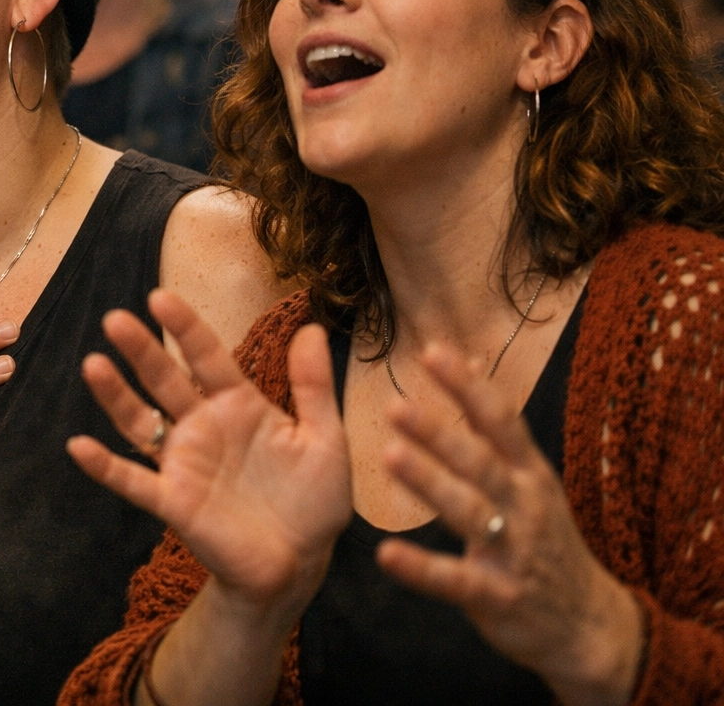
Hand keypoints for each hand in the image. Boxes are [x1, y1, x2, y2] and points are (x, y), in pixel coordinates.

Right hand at [67, 289, 351, 613]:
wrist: (301, 563)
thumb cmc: (314, 502)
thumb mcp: (324, 439)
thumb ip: (313, 386)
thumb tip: (311, 327)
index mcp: (238, 405)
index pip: (206, 356)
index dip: (184, 328)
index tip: (160, 298)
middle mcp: (203, 426)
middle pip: (165, 380)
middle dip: (141, 350)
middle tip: (116, 320)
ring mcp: (184, 463)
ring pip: (141, 422)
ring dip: (115, 395)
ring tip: (93, 365)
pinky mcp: (174, 501)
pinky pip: (133, 481)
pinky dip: (105, 466)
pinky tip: (79, 446)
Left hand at [375, 344, 643, 705]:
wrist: (588, 623)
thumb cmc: (545, 539)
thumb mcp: (532, 480)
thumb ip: (495, 429)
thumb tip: (469, 364)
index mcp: (530, 474)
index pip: (500, 420)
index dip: (468, 386)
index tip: (432, 352)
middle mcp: (525, 506)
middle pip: (480, 462)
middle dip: (440, 433)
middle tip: (395, 406)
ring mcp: (514, 552)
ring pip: (470, 512)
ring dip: (430, 483)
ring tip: (390, 456)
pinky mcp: (499, 596)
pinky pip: (455, 581)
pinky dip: (421, 569)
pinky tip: (386, 555)